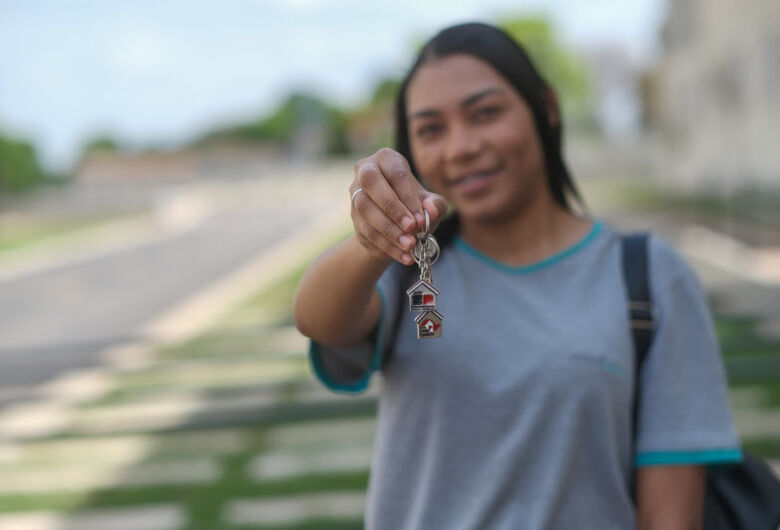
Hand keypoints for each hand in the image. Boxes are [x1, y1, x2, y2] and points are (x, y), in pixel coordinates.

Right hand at [350, 148, 447, 265]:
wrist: (396, 222)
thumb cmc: (415, 204)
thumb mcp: (431, 203)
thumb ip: (435, 204)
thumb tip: (431, 211)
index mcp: (387, 159)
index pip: (396, 173)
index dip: (409, 197)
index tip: (421, 218)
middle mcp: (365, 171)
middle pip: (371, 183)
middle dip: (392, 208)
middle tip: (412, 228)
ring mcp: (355, 194)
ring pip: (365, 209)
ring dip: (388, 230)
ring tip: (410, 245)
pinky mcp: (353, 217)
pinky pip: (366, 231)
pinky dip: (386, 246)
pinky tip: (403, 256)